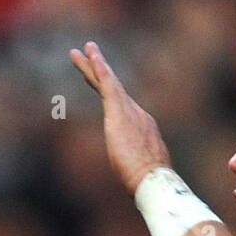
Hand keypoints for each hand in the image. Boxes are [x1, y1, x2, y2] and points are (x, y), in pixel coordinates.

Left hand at [70, 40, 171, 194]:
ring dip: (94, 65)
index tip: (103, 83)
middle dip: (102, 71)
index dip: (111, 94)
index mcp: (143, 128)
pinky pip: (107, 85)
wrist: (154, 181)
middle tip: (90, 52)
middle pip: (115, 89)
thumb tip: (138, 179)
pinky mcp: (119, 112)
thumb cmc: (150, 185)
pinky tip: (91, 55)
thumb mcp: (142, 173)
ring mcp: (130, 111)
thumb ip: (138, 168)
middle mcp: (138, 114)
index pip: (122, 106)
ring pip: (109, 82)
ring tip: (81, 50)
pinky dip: (99, 69)